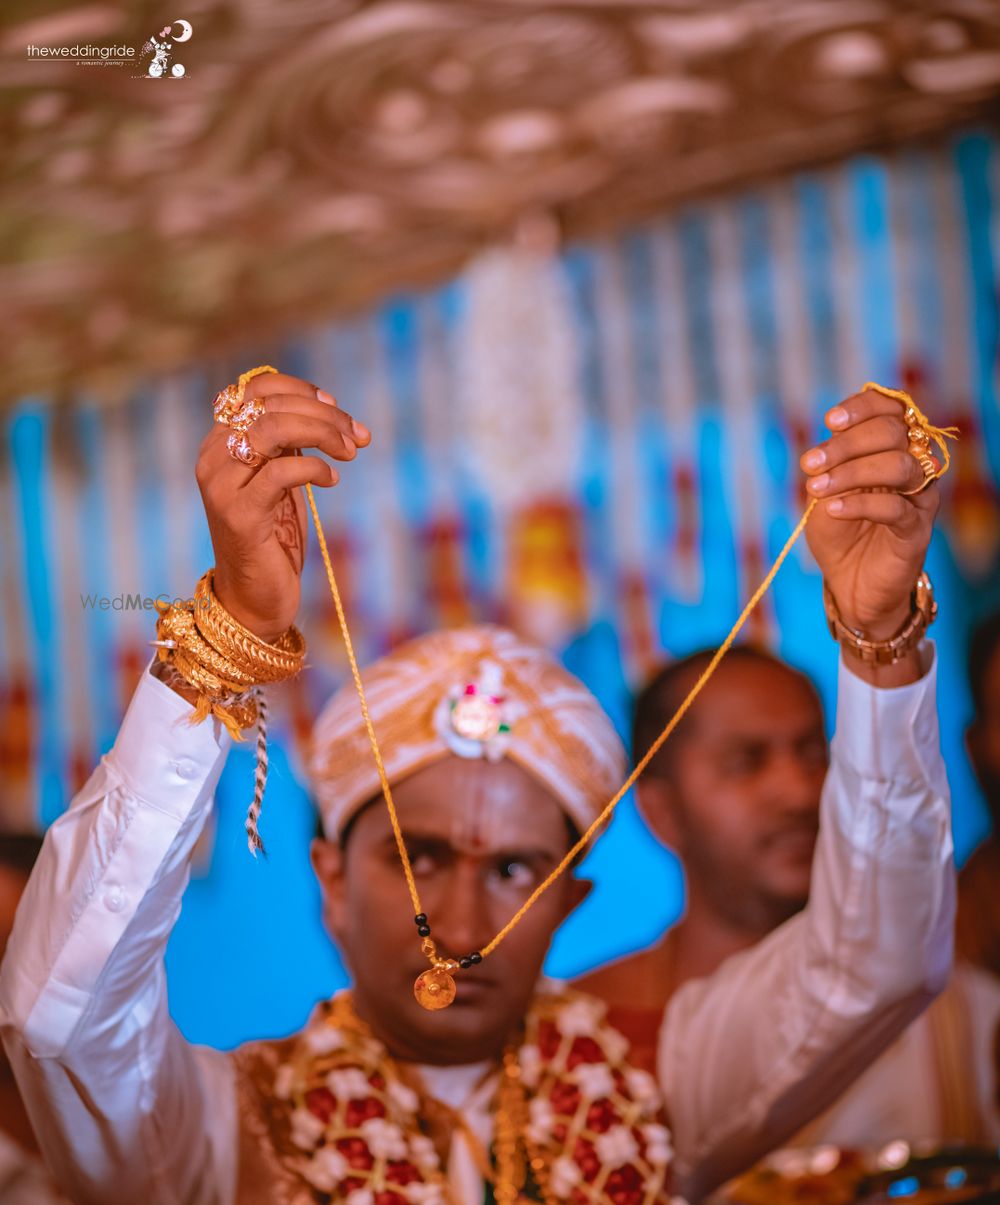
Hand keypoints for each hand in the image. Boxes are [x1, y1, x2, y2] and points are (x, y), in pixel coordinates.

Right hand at [195, 372, 369, 641]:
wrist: (254, 598)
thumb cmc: (272, 536)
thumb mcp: (281, 480)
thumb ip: (289, 443)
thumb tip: (327, 407)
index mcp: (219, 441)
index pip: (255, 387)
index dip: (301, 390)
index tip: (337, 408)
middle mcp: (212, 457)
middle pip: (270, 406)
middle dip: (325, 414)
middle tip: (359, 435)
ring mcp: (221, 485)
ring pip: (272, 429)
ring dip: (322, 433)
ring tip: (351, 452)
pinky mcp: (239, 514)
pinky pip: (281, 471)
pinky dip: (315, 469)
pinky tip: (333, 481)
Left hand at [800, 388, 938, 640]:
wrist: (849, 582)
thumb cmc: (838, 531)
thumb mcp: (823, 493)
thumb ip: (828, 465)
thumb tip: (826, 442)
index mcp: (891, 448)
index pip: (888, 409)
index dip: (862, 408)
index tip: (829, 422)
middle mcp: (912, 466)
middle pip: (893, 432)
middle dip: (847, 444)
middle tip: (811, 463)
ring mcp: (919, 497)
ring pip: (898, 466)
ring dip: (851, 472)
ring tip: (817, 489)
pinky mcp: (917, 530)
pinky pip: (895, 508)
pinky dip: (860, 504)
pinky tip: (832, 509)